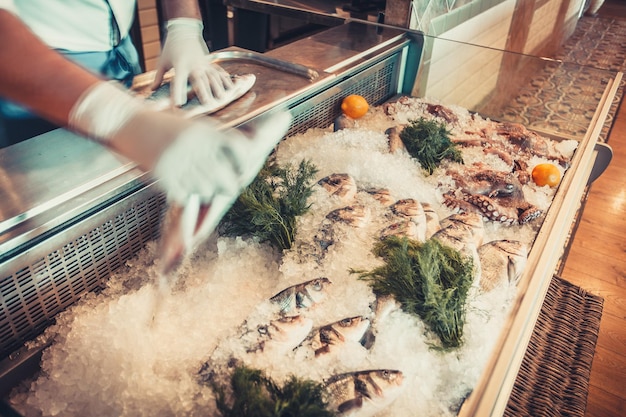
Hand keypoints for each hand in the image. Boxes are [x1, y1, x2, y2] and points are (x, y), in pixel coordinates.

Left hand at [150, 18, 232, 106]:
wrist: (184, 32)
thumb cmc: (171, 48)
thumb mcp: (162, 62)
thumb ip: (158, 77)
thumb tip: (152, 90)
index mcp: (180, 65)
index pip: (179, 81)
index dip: (178, 93)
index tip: (178, 105)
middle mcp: (194, 65)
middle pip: (200, 80)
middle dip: (204, 92)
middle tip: (208, 104)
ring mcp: (203, 64)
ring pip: (212, 77)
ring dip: (218, 88)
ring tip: (222, 99)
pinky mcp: (209, 63)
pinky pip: (218, 72)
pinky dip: (225, 80)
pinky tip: (230, 88)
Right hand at [153, 111, 291, 203]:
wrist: (125, 122)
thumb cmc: (163, 126)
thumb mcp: (193, 127)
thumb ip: (214, 143)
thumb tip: (243, 162)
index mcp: (205, 131)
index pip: (239, 149)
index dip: (243, 163)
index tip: (240, 170)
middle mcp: (195, 147)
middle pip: (227, 179)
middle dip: (228, 186)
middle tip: (224, 187)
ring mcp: (179, 163)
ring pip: (206, 191)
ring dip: (204, 191)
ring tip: (195, 181)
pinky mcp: (162, 177)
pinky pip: (185, 197)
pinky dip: (184, 195)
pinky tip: (178, 184)